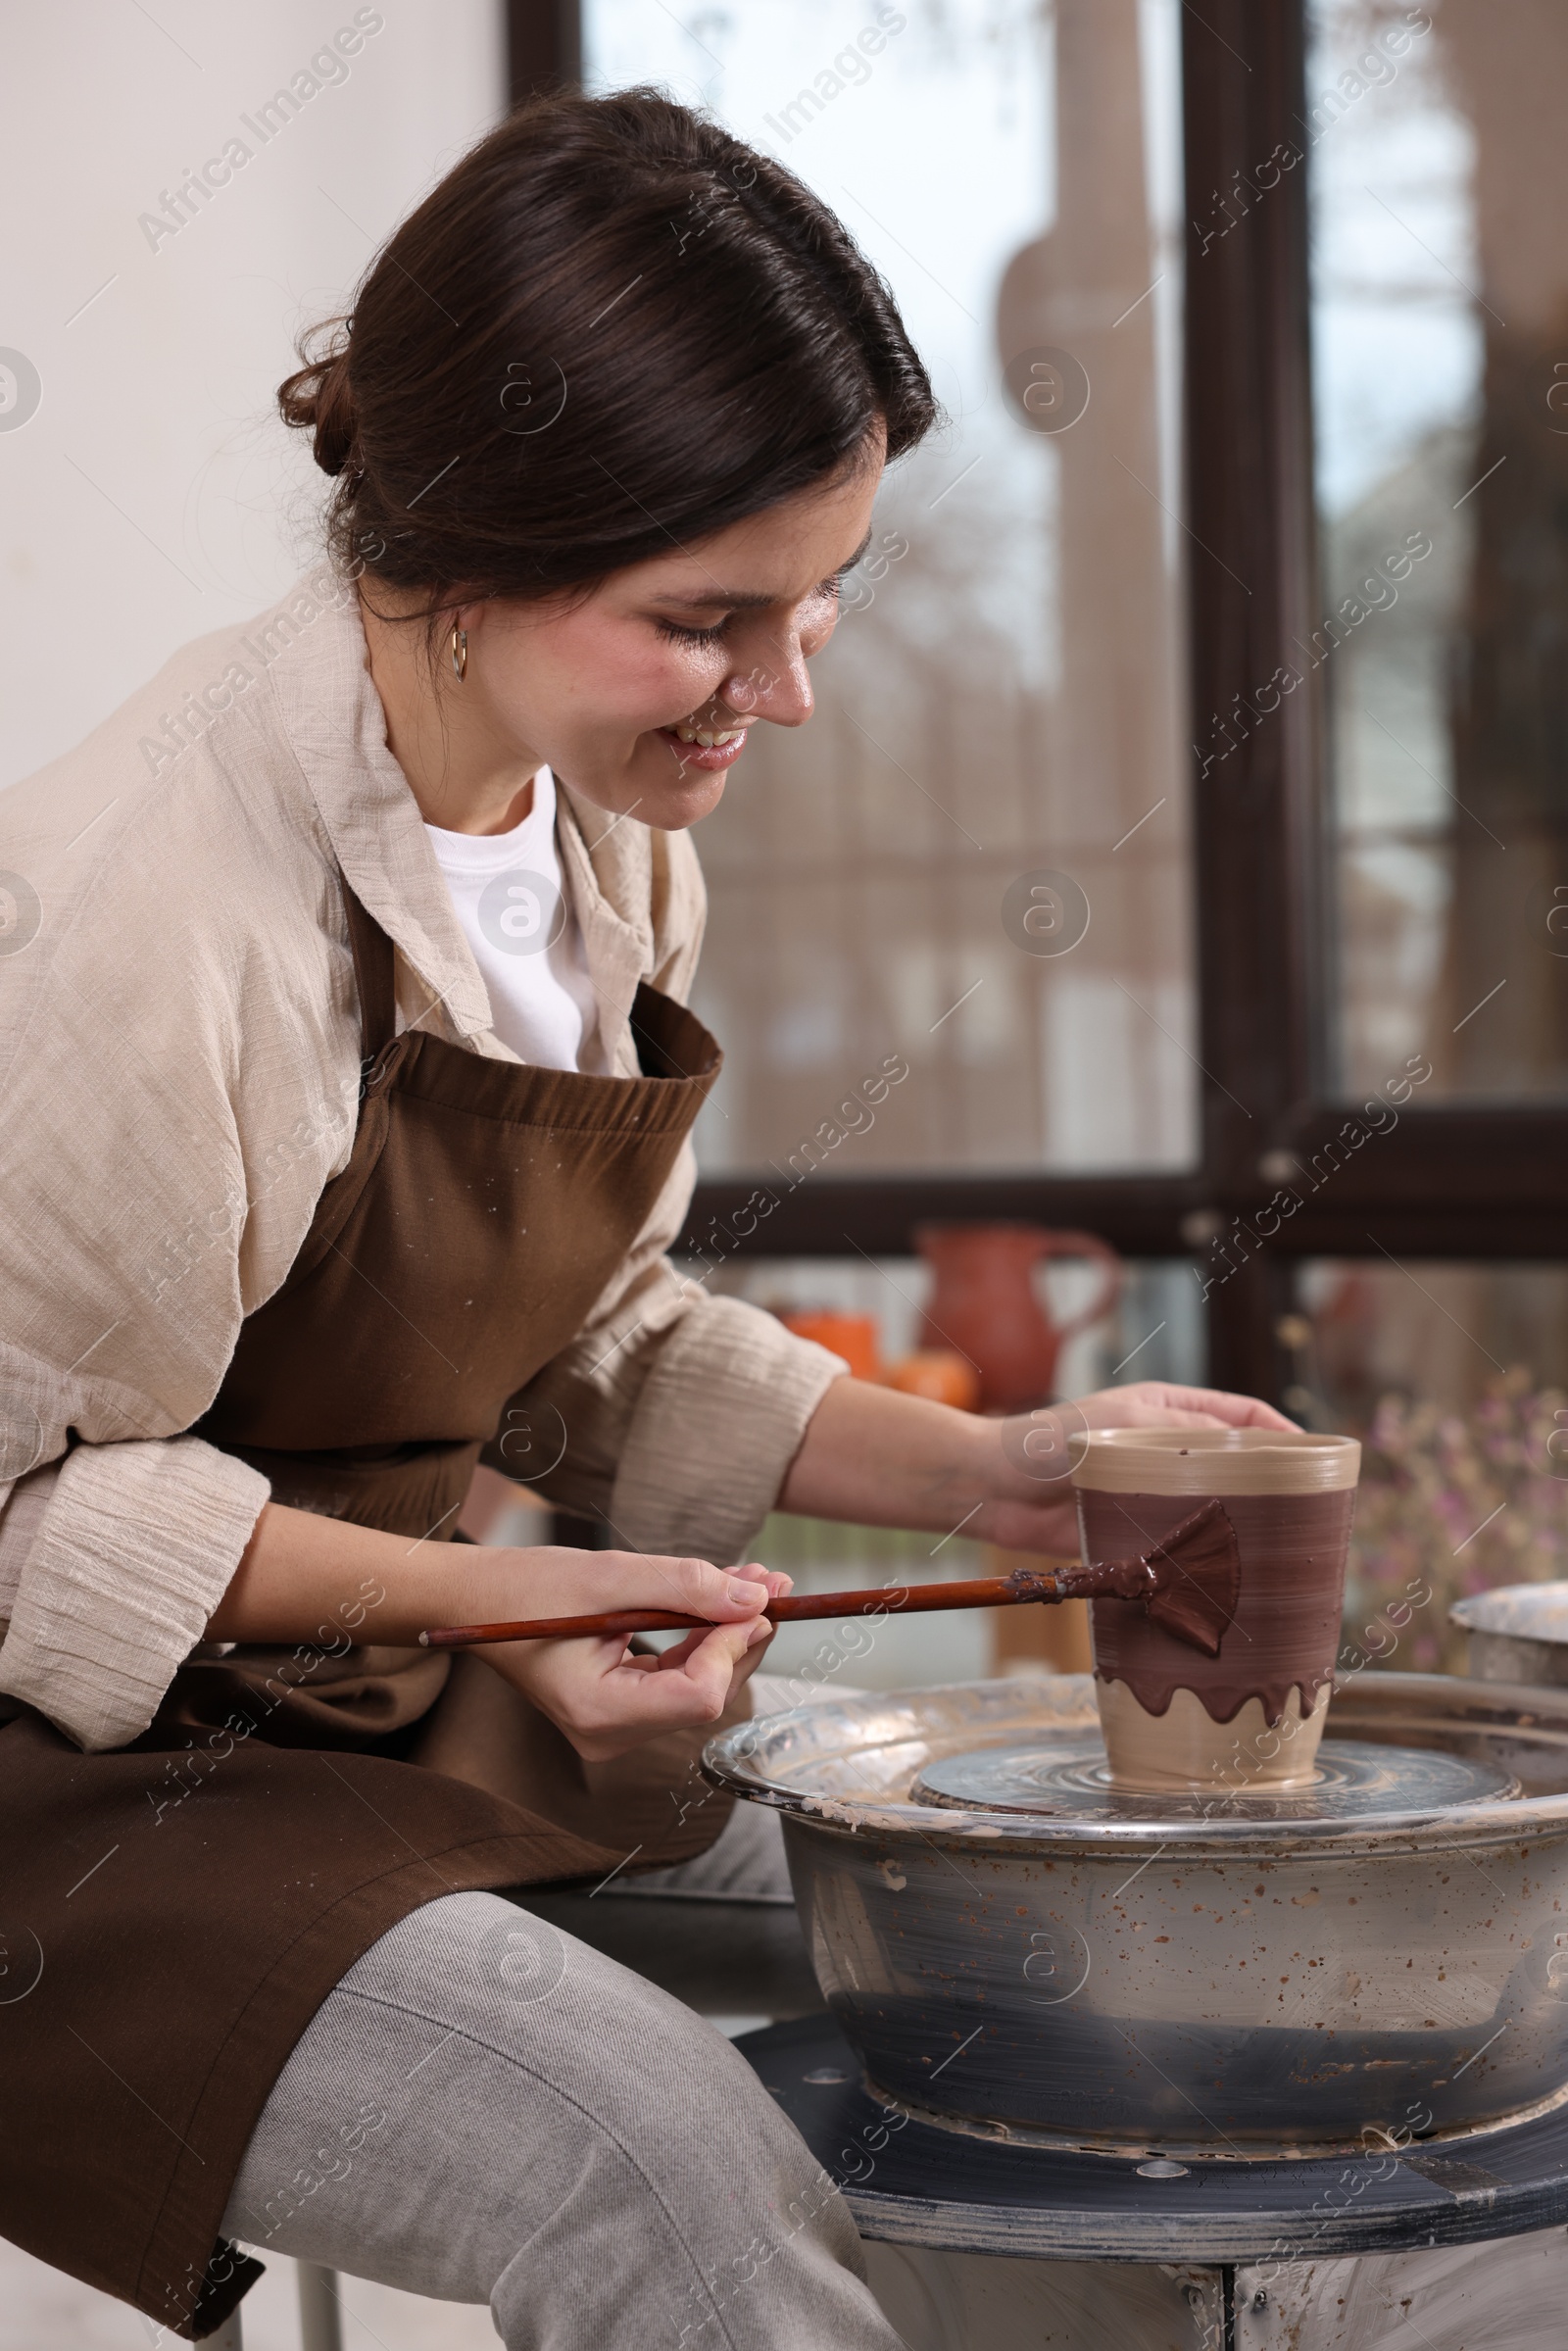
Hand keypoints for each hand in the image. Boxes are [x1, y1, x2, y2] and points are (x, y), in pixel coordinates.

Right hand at [464, 1548, 792, 1762]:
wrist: (479, 1603)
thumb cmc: (529, 1588)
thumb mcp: (610, 1576)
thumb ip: (684, 1586)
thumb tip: (755, 1597)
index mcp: (598, 1712)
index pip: (698, 1695)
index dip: (733, 1646)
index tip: (757, 1596)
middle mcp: (610, 1734)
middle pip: (705, 1694)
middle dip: (741, 1635)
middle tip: (772, 1580)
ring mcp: (615, 1728)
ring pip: (698, 1687)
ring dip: (727, 1634)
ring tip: (753, 1580)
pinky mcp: (620, 1710)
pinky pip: (677, 1680)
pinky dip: (702, 1640)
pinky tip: (720, 1601)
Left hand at [977, 1380, 1295, 1555]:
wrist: (991, 1488)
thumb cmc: (1048, 1440)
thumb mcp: (1123, 1422)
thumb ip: (1185, 1432)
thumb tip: (1247, 1443)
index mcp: (1169, 1412)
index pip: (1244, 1414)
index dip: (1284, 1433)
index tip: (1318, 1460)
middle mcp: (1166, 1451)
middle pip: (1234, 1464)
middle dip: (1271, 1485)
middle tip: (1309, 1514)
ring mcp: (1151, 1492)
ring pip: (1210, 1508)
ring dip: (1238, 1525)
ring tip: (1279, 1549)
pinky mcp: (1132, 1531)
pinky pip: (1177, 1544)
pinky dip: (1201, 1558)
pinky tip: (1226, 1575)